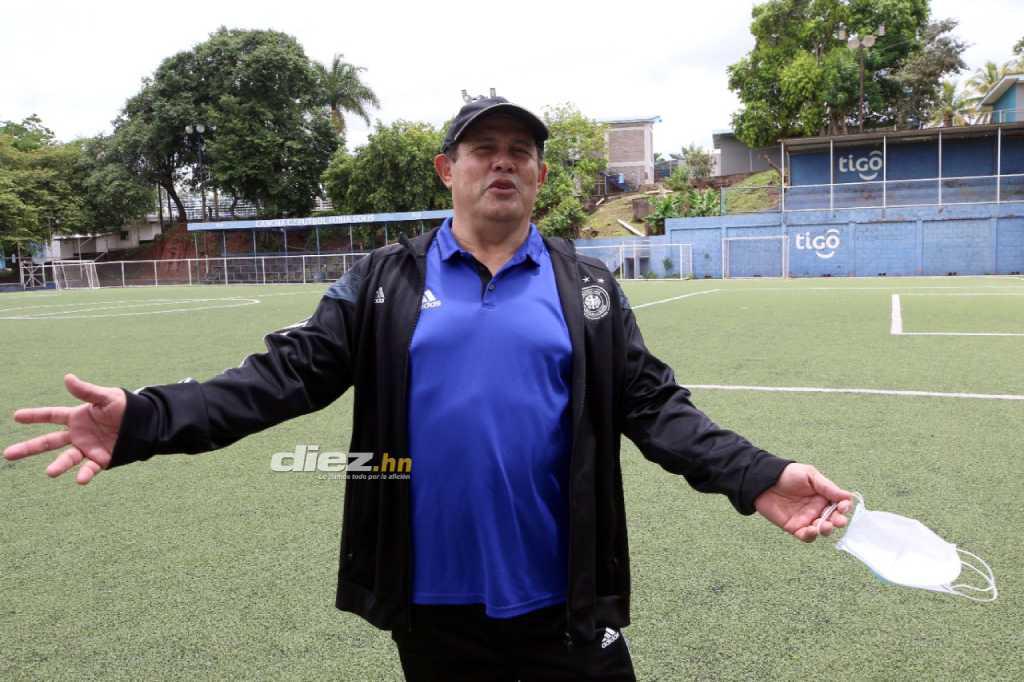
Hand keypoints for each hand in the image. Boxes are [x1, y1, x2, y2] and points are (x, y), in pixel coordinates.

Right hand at [4, 374, 124, 483]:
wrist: (145, 423)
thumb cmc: (125, 408)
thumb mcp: (107, 397)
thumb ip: (87, 391)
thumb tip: (67, 377)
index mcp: (77, 417)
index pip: (51, 415)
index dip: (34, 416)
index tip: (16, 416)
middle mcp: (77, 435)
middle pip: (48, 442)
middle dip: (28, 447)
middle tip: (7, 454)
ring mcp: (87, 448)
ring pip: (67, 458)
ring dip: (58, 465)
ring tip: (49, 473)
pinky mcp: (101, 459)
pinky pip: (90, 468)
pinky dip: (85, 474)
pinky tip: (79, 480)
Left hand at [754, 463, 851, 542]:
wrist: (763, 481)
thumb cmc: (788, 474)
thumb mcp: (809, 475)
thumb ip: (827, 487)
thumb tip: (848, 496)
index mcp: (824, 496)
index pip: (840, 505)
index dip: (844, 507)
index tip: (843, 507)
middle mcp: (817, 509)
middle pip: (834, 519)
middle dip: (838, 521)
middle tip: (838, 521)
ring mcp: (806, 519)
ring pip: (822, 529)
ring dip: (826, 530)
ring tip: (824, 525)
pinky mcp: (794, 527)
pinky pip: (806, 536)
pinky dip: (811, 535)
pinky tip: (811, 530)